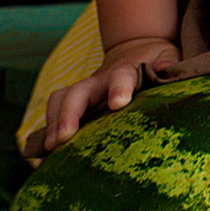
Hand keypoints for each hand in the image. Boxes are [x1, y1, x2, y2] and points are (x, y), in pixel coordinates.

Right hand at [43, 36, 177, 148]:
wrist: (136, 50)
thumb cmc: (156, 61)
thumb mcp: (166, 58)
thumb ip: (167, 64)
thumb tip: (164, 70)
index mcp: (127, 71)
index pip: (122, 76)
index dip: (119, 88)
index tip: (117, 104)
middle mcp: (99, 81)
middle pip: (78, 92)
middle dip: (69, 114)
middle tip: (63, 139)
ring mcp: (85, 91)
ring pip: (60, 100)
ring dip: (52, 124)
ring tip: (48, 151)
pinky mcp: (76, 103)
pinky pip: (54, 114)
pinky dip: (46, 134)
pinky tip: (42, 160)